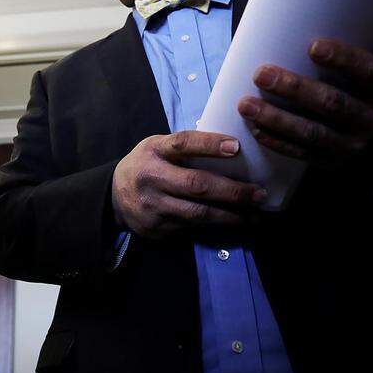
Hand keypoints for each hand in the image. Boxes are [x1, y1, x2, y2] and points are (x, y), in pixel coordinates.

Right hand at [111, 131, 265, 238]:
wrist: (113, 196)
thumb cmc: (146, 164)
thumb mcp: (157, 147)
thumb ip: (184, 147)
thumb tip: (230, 149)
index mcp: (154, 150)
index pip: (183, 144)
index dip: (209, 145)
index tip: (236, 146)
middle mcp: (153, 178)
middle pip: (197, 185)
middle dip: (232, 191)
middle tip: (258, 194)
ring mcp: (155, 206)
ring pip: (198, 213)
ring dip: (231, 215)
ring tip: (254, 214)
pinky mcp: (158, 228)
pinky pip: (192, 228)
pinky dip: (216, 226)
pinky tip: (234, 223)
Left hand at [237, 38, 372, 166]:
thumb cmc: (357, 94)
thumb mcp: (362, 77)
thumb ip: (339, 60)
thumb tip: (289, 30)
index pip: (368, 71)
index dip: (343, 59)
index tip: (312, 46)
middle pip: (332, 102)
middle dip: (293, 88)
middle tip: (260, 74)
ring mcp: (354, 145)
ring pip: (312, 132)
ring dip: (276, 118)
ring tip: (246, 104)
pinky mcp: (333, 163)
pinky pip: (302, 153)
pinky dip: (276, 140)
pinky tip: (255, 128)